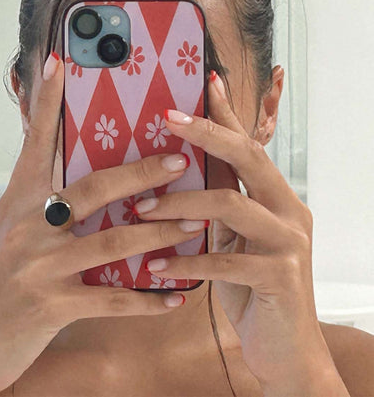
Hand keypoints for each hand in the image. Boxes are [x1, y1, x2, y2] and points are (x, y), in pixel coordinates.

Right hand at [0, 53, 203, 396]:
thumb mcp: (8, 227)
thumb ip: (37, 194)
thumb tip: (60, 158)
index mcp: (18, 201)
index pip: (35, 141)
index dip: (47, 101)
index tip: (61, 62)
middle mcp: (28, 227)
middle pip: (93, 188)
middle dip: (141, 173)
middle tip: (178, 159)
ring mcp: (40, 267)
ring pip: (113, 241)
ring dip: (160, 231)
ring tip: (195, 220)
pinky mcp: (53, 307)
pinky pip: (113, 300)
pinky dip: (149, 298)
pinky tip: (177, 294)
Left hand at [133, 70, 339, 391]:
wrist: (286, 349)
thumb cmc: (252, 286)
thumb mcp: (232, 238)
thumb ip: (217, 203)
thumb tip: (175, 169)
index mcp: (276, 196)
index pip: (248, 143)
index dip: (226, 113)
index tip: (206, 81)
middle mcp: (289, 209)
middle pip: (248, 158)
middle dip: (207, 133)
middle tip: (168, 118)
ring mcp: (289, 242)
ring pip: (230, 205)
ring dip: (179, 205)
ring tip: (141, 212)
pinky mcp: (280, 277)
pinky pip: (225, 260)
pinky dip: (185, 261)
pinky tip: (154, 266)